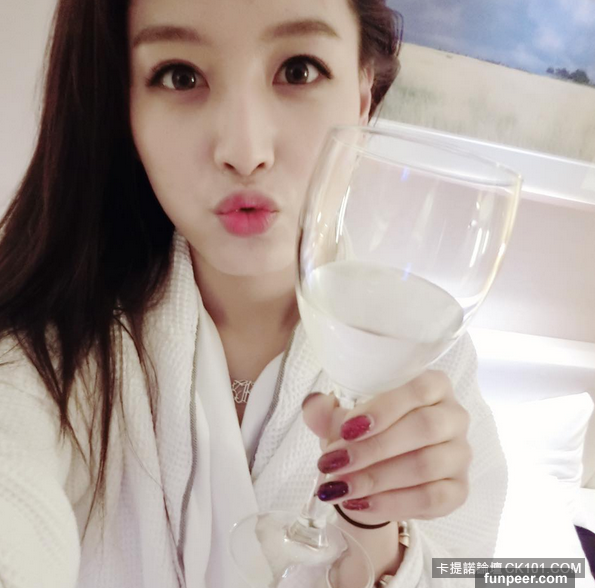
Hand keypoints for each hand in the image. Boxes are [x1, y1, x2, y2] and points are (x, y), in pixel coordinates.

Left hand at [302, 370, 471, 525]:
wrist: (378, 473)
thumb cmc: (367, 434)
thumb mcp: (344, 418)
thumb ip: (327, 410)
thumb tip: (314, 405)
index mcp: (433, 386)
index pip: (419, 389)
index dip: (384, 408)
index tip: (348, 429)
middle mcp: (454, 416)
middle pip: (424, 428)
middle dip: (374, 447)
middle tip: (335, 461)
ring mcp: (460, 454)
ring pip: (426, 465)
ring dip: (377, 477)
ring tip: (340, 485)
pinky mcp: (459, 490)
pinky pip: (431, 498)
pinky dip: (392, 503)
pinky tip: (361, 502)